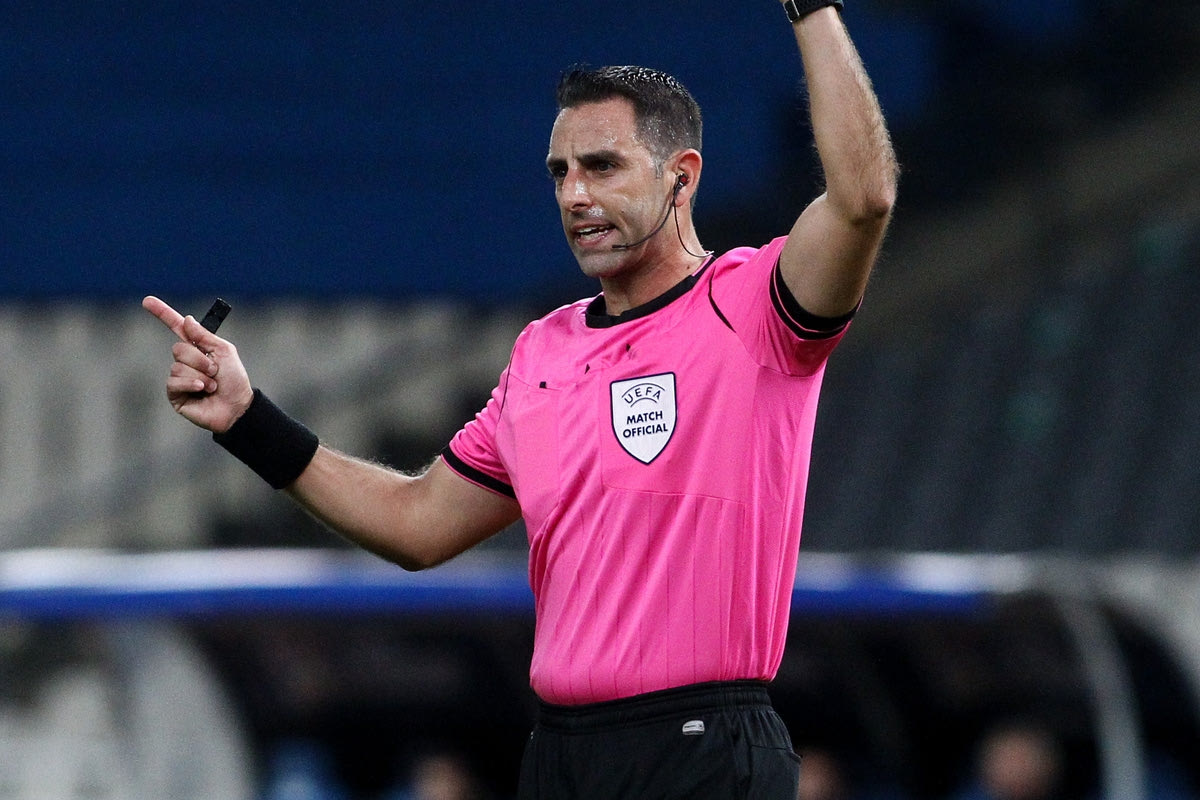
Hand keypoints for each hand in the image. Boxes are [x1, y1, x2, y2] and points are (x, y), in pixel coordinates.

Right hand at [143, 295, 253, 432]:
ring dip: (200, 374)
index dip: (162, 313)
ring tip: (212, 385)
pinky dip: (191, 383)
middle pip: (179, 348)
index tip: (147, 300)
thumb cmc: (234, 381)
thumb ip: (205, 336)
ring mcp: (179, 377)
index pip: (176, 327)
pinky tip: (202, 390)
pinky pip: (174, 381)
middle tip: (215, 370)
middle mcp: (185, 361)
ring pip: (178, 366)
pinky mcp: (175, 393)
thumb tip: (187, 319)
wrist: (236, 407)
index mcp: (198, 348)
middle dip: (200, 359)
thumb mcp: (224, 352)